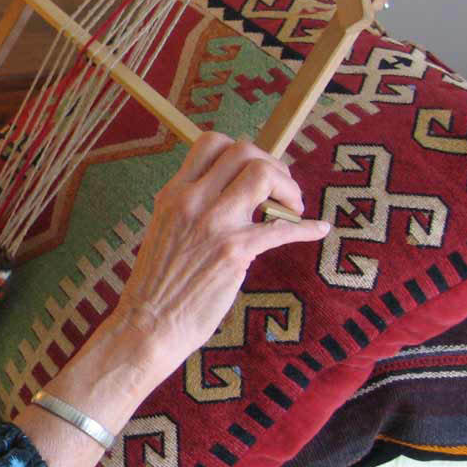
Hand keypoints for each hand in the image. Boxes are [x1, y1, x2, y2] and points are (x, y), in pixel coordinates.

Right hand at [108, 132, 329, 376]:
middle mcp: (192, 201)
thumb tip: (226, 196)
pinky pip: (283, 228)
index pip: (210, 143)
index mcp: (173, 194)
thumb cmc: (156, 284)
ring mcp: (214, 224)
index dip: (242, 151)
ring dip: (288, 187)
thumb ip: (190, 208)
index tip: (254, 173)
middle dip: (272, 165)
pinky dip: (307, 228)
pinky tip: (319, 230)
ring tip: (293, 208)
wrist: (147, 323)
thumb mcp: (164, 230)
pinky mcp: (234, 252)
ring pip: (262, 174)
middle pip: (243, 152)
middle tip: (281, 191)